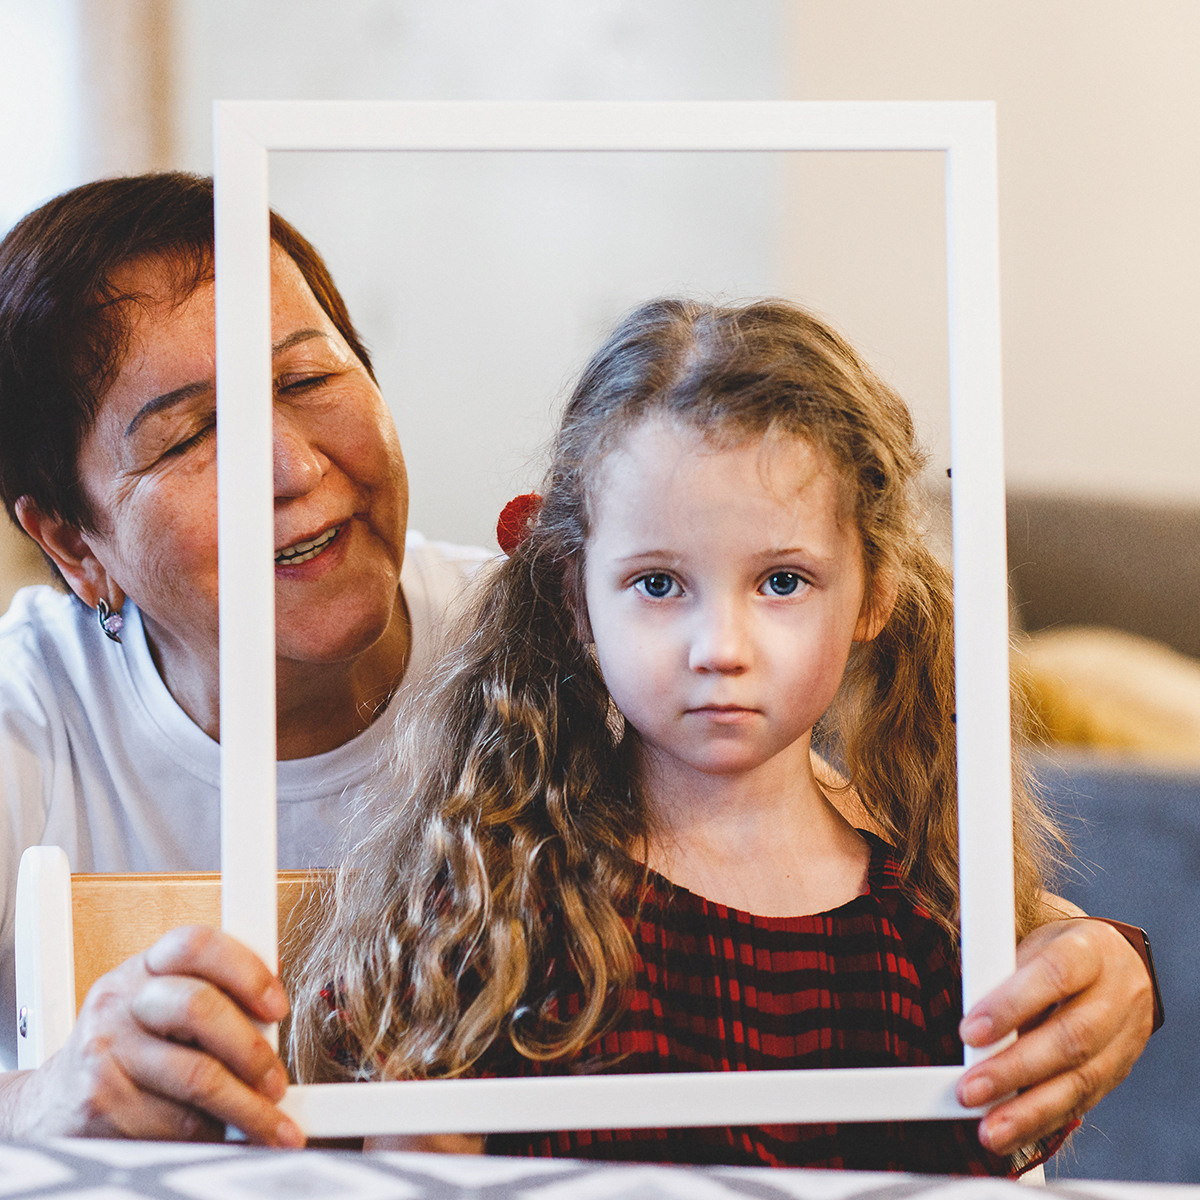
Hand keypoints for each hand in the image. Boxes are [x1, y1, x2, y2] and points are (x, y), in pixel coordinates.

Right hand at [0, 925, 304, 1144]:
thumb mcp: (164, 1007)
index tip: (278, 1007)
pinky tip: (222, 1135)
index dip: (246, 970)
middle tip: (277, 1081)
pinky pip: (175, 1122)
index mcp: (146, 967)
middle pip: (200, 1008)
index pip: (197, 944)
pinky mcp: (101, 1104)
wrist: (55, 1102)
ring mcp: (105, 1052)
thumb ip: (216, 995)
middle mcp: (120, 1002)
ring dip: (246, 1107)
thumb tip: (274, 1003)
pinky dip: (211, 1134)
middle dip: (252, 1050)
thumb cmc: (129, 1049)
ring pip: (196, 1077)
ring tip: (268, 1120)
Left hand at [956, 916, 1153, 1155]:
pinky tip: (1013, 1131)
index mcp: (1089, 951)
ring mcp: (1123, 1039)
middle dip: (1014, 1069)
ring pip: (1081, 1080)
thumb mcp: (1034, 942)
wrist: (1118, 966)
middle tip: (971, 1090)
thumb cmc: (1060, 952)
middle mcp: (1115, 996)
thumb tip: (962, 999)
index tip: (969, 1032)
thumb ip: (1002, 970)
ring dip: (1029, 1110)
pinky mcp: (1118, 1073)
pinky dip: (1044, 1120)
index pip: (1053, 975)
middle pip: (1069, 1039)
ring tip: (990, 1128)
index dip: (1010, 1006)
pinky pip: (1083, 1102)